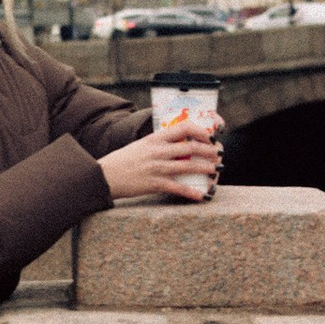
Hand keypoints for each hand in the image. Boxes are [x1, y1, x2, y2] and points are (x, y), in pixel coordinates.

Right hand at [101, 121, 222, 204]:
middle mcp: (158, 151)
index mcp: (155, 138)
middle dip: (208, 150)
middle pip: (190, 147)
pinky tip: (202, 195)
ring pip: (188, 166)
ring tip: (215, 170)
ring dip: (205, 168)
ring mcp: (157, 167)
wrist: (106, 176)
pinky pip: (178, 188)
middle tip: (218, 154)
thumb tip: (177, 144)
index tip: (208, 136)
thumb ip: (158, 144)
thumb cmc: (123, 160)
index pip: (183, 128)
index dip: (200, 131)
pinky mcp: (154, 184)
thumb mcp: (141, 145)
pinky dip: (192, 192)